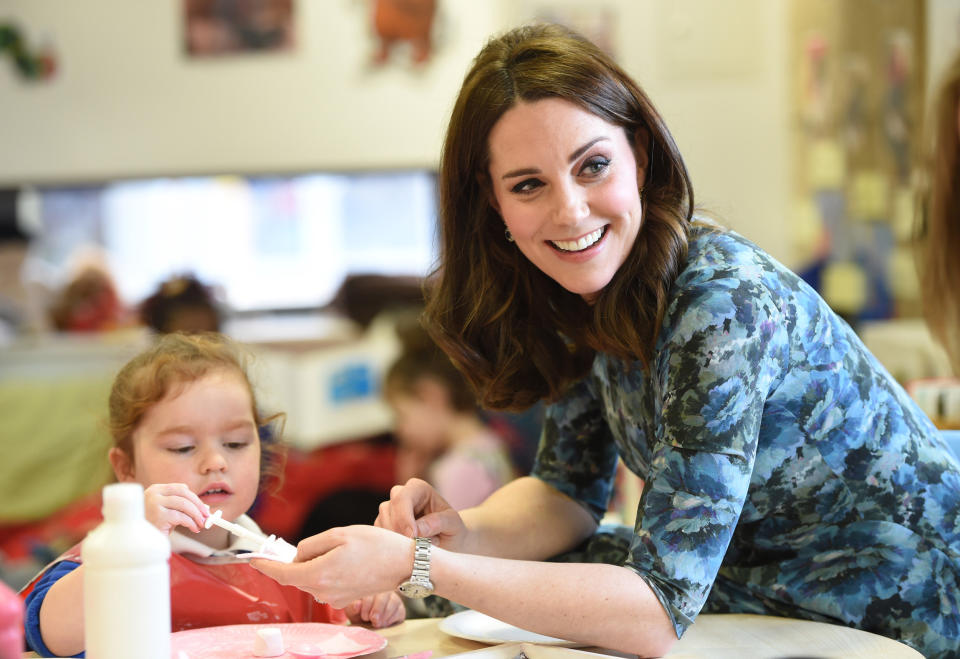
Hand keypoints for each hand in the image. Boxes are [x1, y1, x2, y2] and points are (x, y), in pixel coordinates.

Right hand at [142, 483, 207, 534]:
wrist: (138, 541)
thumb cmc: (154, 527)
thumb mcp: (168, 512)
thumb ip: (182, 507)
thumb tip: (205, 508)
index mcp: (156, 490)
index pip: (180, 488)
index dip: (195, 498)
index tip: (204, 508)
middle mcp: (154, 493)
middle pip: (184, 493)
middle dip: (198, 505)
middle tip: (207, 516)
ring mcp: (154, 503)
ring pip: (184, 504)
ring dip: (196, 515)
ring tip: (201, 524)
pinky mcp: (158, 515)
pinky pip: (181, 517)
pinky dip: (191, 523)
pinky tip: (194, 529)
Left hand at [251, 525, 411, 608]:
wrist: (404, 564)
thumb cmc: (375, 545)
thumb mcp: (339, 534)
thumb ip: (312, 545)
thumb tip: (297, 556)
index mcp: (319, 574)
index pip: (283, 573)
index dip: (266, 566)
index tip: (254, 559)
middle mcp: (324, 591)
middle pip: (298, 575)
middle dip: (298, 561)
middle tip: (317, 544)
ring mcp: (334, 598)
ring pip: (312, 579)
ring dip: (316, 565)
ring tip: (341, 550)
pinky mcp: (344, 600)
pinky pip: (326, 584)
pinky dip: (327, 572)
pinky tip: (347, 561)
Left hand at [344, 591, 405, 627]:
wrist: (367, 623)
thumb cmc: (358, 614)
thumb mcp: (352, 611)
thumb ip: (353, 607)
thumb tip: (357, 604)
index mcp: (370, 587)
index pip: (371, 590)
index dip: (368, 604)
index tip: (364, 617)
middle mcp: (383, 590)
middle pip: (384, 595)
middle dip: (378, 609)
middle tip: (373, 620)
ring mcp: (393, 598)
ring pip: (394, 602)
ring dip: (385, 615)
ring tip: (378, 624)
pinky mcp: (400, 608)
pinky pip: (399, 611)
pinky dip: (391, 619)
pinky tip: (384, 624)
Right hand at [375, 478, 467, 550]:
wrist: (448, 542)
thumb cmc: (452, 530)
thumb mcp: (453, 524)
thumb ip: (438, 522)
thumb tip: (417, 530)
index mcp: (418, 488)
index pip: (402, 498)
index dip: (404, 518)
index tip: (412, 536)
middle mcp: (401, 495)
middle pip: (388, 509)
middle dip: (399, 531)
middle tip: (415, 548)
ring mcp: (389, 510)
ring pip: (382, 523)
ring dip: (398, 540)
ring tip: (421, 546)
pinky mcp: (383, 526)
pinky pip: (380, 536)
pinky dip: (393, 546)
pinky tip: (410, 549)